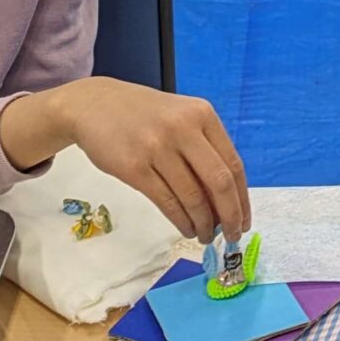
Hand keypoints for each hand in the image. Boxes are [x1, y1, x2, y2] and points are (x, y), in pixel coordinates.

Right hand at [1, 79, 250, 242]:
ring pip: (192, 197)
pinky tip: (186, 228)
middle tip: (232, 236)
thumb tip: (226, 200)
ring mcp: (158, 147)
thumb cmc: (144, 114)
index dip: (242, 198)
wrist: (94, 104)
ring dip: (203, 224)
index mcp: (202, 114)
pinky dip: (181, 221)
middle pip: (218, 182)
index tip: (244, 221)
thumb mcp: (180, 117)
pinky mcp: (134, 167)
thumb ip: (204, 148)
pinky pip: (167, 202)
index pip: (233, 164)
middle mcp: (183, 128)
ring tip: (205, 235)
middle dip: (230, 216)